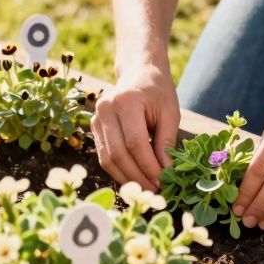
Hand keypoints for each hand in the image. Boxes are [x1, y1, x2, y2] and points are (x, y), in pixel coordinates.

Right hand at [92, 62, 179, 190]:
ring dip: (127, 178)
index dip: (148, 166)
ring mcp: (96, 118)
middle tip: (155, 191)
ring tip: (145, 189)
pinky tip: (134, 178)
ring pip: (107, 158)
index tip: (163, 181)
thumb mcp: (170, 113)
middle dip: (138, 177)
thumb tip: (165, 174)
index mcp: (126, 101)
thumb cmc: (158, 92)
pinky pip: (104, 155)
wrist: (138, 72)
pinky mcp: (93, 127)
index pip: (135, 143)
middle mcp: (106, 109)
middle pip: (118, 153)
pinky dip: (119, 171)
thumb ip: (166, 142)